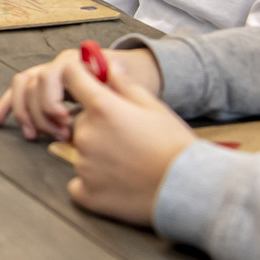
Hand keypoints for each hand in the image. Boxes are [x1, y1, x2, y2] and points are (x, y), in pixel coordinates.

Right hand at [0, 44, 162, 141]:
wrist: (135, 76)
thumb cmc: (133, 84)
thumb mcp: (131, 85)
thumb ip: (122, 80)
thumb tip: (113, 71)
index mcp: (78, 61)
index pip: (52, 75)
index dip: (52, 100)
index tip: (65, 123)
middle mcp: (58, 64)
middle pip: (35, 84)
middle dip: (42, 114)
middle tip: (61, 135)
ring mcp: (48, 74)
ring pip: (21, 88)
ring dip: (25, 114)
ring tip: (37, 136)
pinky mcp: (42, 88)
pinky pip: (17, 93)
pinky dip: (6, 107)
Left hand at [59, 59, 194, 225]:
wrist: (187, 188)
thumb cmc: (174, 145)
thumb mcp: (153, 106)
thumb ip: (124, 84)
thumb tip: (109, 66)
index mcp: (102, 108)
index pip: (72, 78)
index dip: (79, 79)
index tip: (87, 85)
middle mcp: (86, 135)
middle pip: (80, 120)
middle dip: (97, 124)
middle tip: (126, 137)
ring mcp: (83, 166)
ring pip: (80, 152)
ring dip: (96, 154)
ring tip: (127, 161)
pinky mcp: (85, 193)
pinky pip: (79, 182)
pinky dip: (92, 182)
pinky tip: (117, 182)